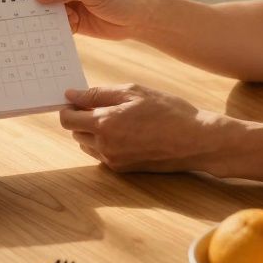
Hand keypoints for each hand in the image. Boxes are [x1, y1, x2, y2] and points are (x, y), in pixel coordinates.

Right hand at [23, 0, 154, 39]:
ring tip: (47, 27)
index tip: (22, 3)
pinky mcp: (69, 18)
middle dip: (32, 5)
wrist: (137, 19)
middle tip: (27, 19)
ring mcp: (65, 1)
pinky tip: (60, 32)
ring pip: (43, 10)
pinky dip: (53, 29)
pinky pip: (53, 24)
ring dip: (43, 19)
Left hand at [59, 83, 221, 172]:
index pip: (67, 119)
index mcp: (105, 124)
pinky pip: (102, 155)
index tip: (77, 99)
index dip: (69, 107)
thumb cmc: (168, 111)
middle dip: (81, 118)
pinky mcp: (123, 169)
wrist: (195, 140)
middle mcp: (105, 146)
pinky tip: (126, 132)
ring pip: (87, 144)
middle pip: (75, 132)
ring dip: (92, 131)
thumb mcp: (133, 92)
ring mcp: (114, 160)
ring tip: (117, 118)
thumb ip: (98, 94)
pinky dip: (105, 143)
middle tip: (101, 105)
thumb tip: (72, 95)